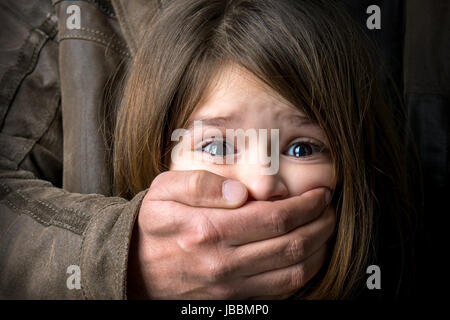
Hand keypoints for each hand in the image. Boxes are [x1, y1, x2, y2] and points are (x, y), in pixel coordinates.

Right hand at [127, 170, 334, 298]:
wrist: (133, 267)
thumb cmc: (153, 225)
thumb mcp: (164, 191)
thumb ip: (200, 185)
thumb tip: (240, 192)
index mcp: (209, 230)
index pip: (276, 218)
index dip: (306, 205)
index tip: (320, 194)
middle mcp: (224, 263)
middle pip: (292, 246)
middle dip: (321, 225)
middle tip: (329, 209)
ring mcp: (230, 287)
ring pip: (293, 273)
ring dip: (319, 250)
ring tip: (325, 229)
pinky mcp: (232, 300)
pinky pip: (280, 292)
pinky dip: (303, 274)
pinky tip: (308, 255)